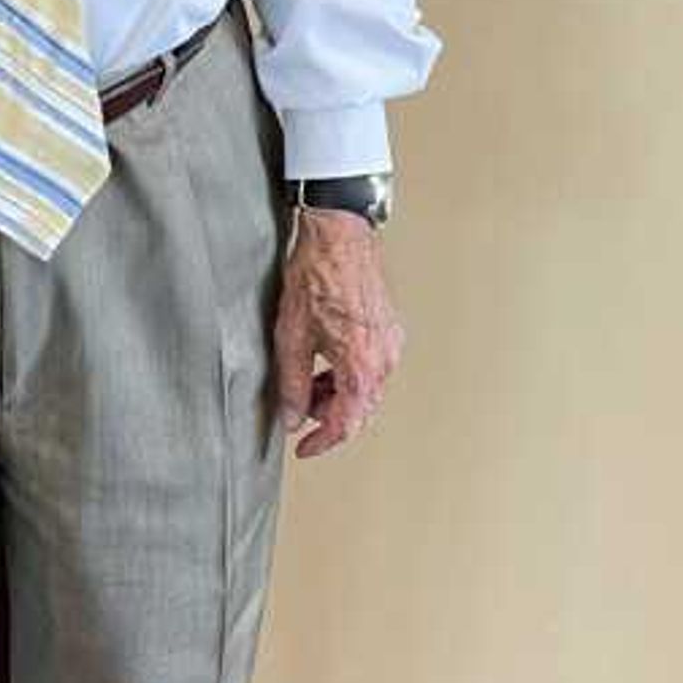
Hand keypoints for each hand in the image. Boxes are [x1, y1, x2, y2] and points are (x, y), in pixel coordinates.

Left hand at [272, 209, 404, 459]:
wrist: (338, 234)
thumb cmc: (318, 274)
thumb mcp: (292, 337)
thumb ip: (292, 385)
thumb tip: (292, 415)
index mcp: (362, 365)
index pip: (346, 424)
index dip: (322, 442)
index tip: (305, 447)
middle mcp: (384, 357)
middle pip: (360, 409)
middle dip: (329, 416)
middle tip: (301, 409)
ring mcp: (391, 342)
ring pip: (367, 387)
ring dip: (339, 393)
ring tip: (310, 379)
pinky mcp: (389, 328)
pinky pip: (372, 365)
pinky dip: (350, 373)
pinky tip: (327, 358)